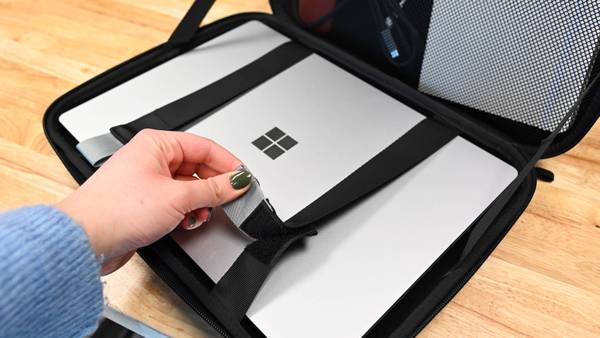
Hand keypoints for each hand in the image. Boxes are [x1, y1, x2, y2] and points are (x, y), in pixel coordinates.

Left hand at [57, 129, 252, 274]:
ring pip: (188, 186)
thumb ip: (214, 190)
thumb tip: (238, 181)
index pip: (205, 147)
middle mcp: (151, 158)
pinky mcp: (145, 202)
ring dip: (199, 202)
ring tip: (202, 213)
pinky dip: (186, 211)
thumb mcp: (177, 198)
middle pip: (197, 167)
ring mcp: (148, 180)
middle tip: (231, 198)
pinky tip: (187, 221)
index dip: (228, 163)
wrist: (84, 240)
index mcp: (157, 144)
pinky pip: (176, 201)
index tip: (245, 178)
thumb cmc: (115, 210)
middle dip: (214, 186)